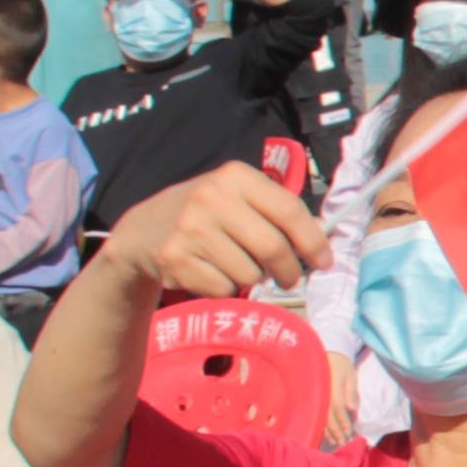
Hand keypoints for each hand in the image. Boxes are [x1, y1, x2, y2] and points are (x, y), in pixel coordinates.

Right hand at [101, 161, 328, 301]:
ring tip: (234, 265)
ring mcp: (190, 228)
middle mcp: (211, 197)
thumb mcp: (235, 197)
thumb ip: (274, 211)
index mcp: (234, 176)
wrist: (141, 231)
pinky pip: (223, 289)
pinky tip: (210, 272)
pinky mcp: (175, 259)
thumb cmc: (204, 214)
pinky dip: (225, 289)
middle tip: (289, 278)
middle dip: (289, 271)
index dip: (313, 241)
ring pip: (249, 274)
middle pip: (273, 248)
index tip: (324, 262)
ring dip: (251, 279)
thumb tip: (320, 240)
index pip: (289, 210)